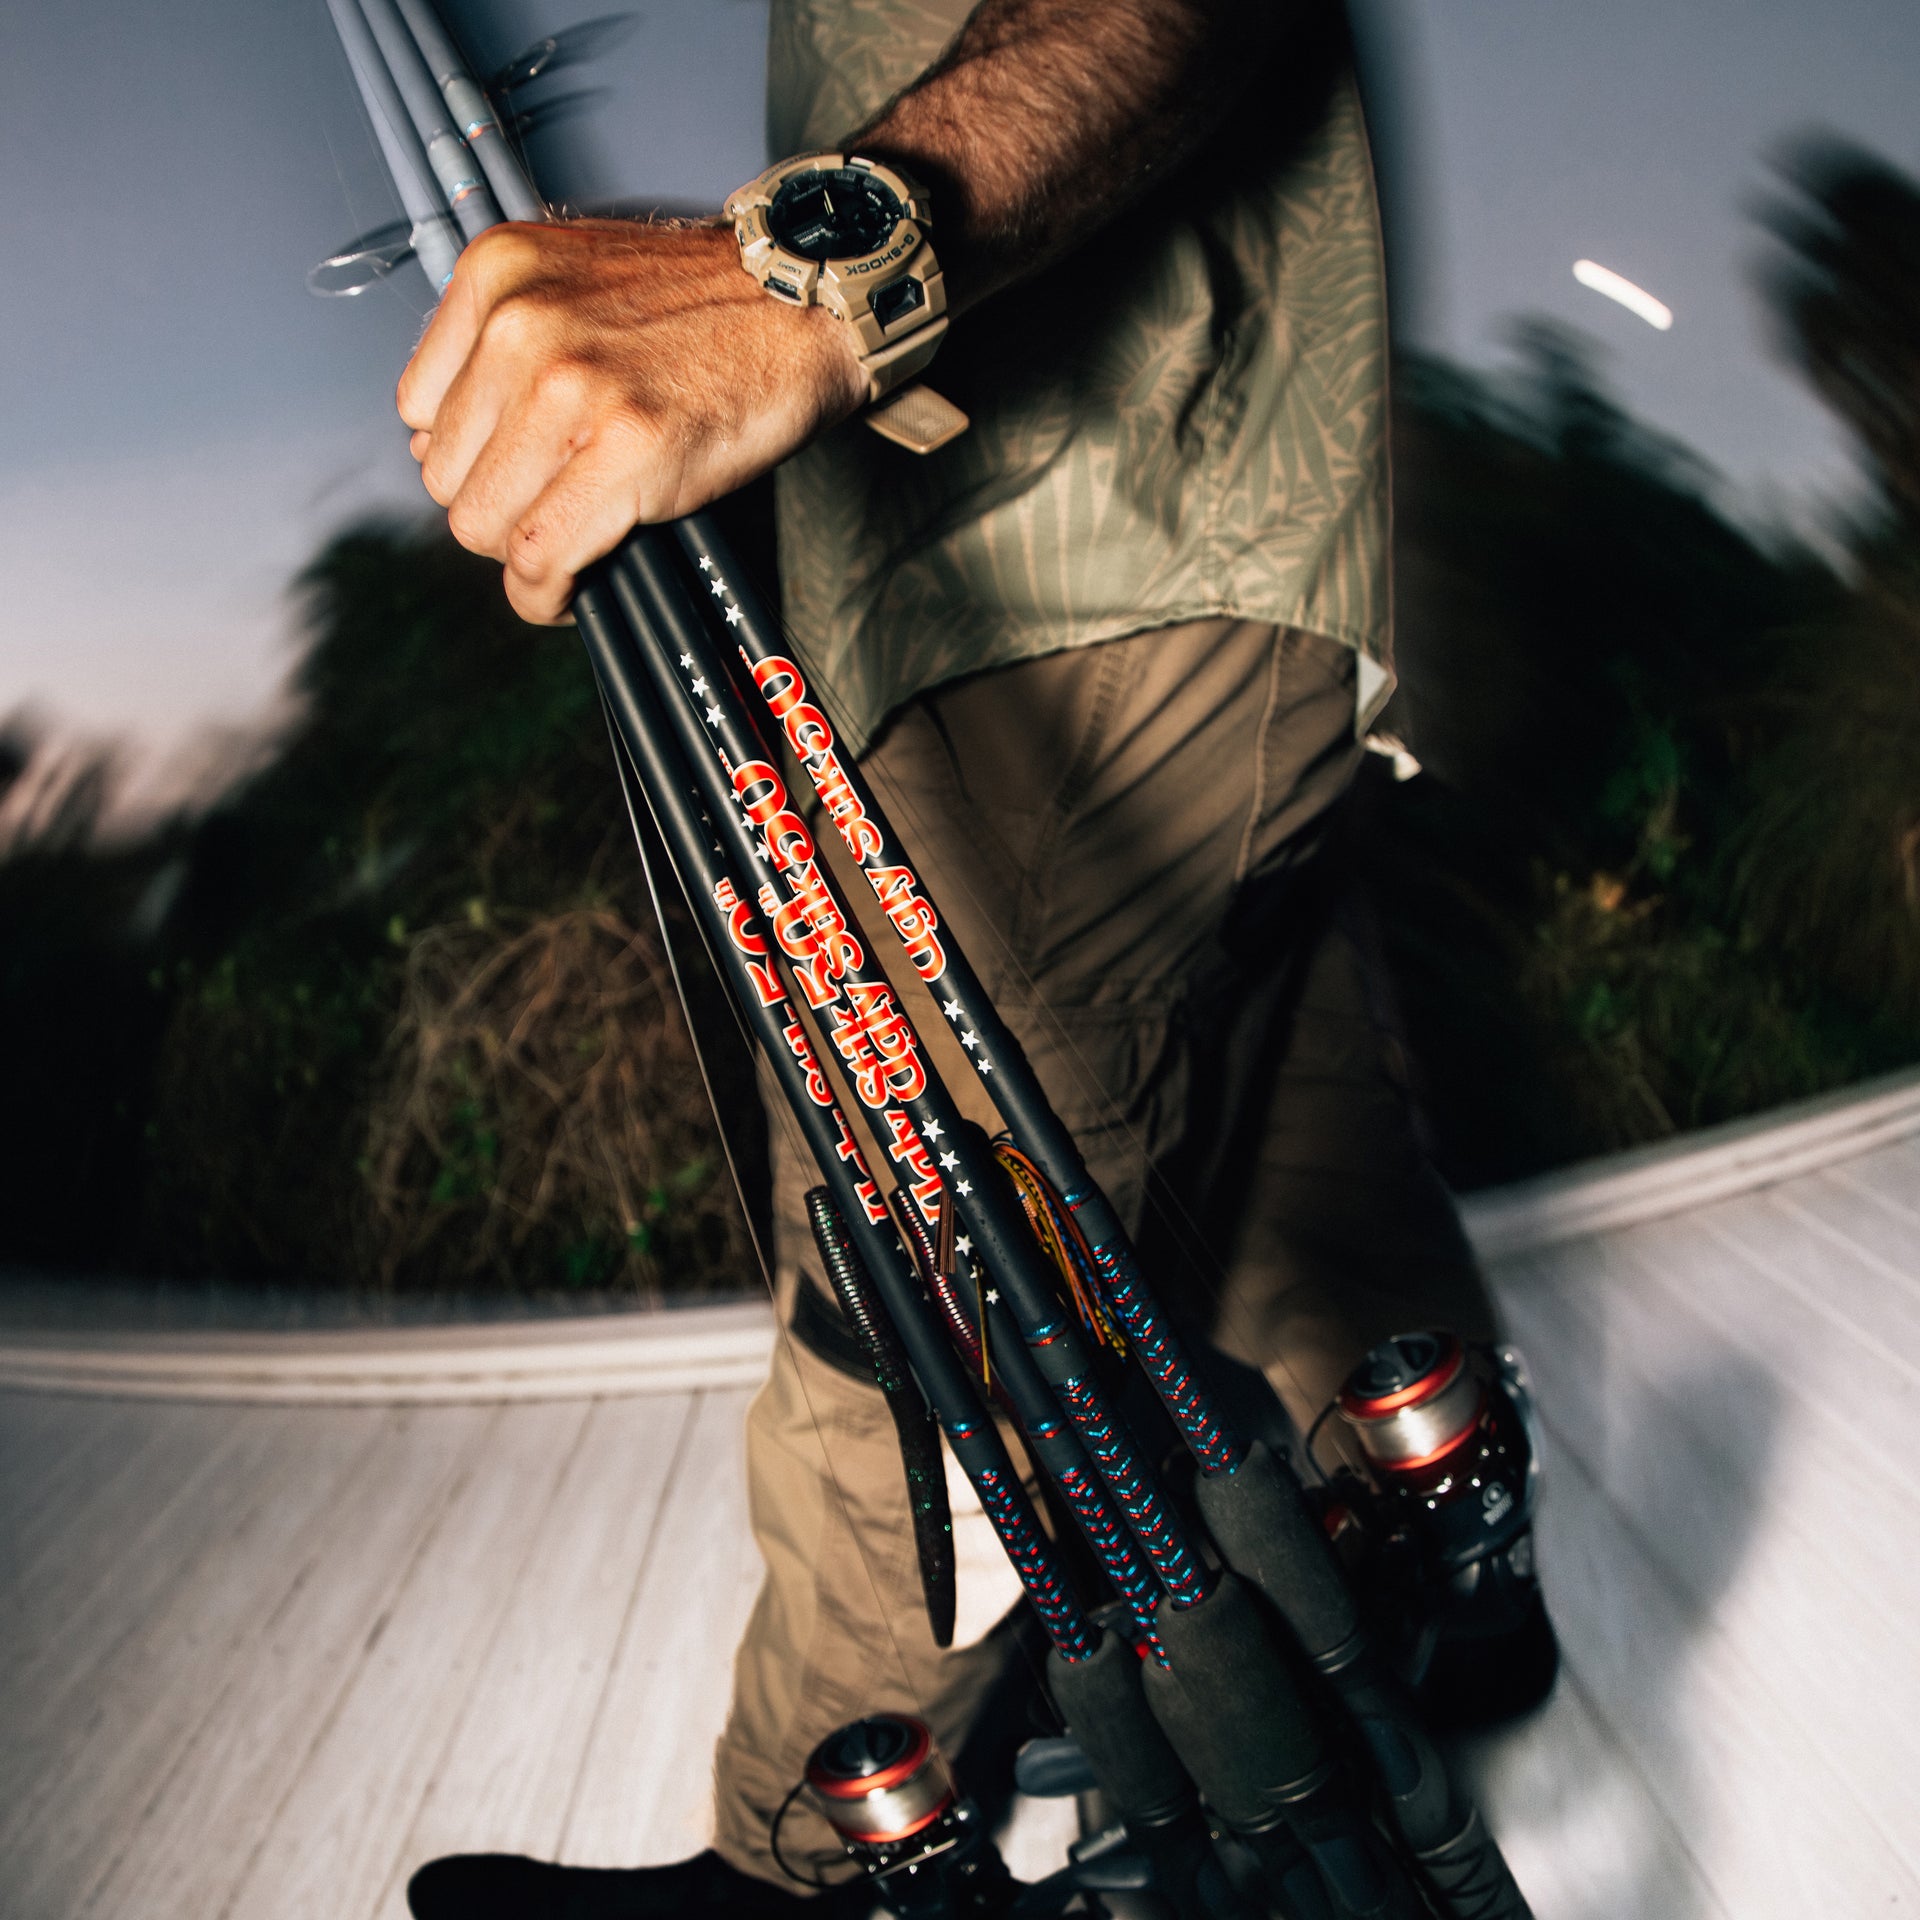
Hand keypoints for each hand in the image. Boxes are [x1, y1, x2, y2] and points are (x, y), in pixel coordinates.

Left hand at [396, 219, 867, 622]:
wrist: (803, 303)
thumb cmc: (702, 305)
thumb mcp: (575, 284)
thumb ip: (501, 346)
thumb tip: (440, 447)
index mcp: (497, 273)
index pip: (417, 410)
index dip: (468, 457)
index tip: (512, 473)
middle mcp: (520, 323)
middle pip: (444, 476)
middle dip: (497, 507)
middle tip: (557, 507)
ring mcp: (569, 388)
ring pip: (484, 525)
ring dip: (524, 553)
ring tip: (572, 541)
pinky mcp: (624, 451)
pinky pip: (540, 557)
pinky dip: (545, 593)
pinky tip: (568, 590)